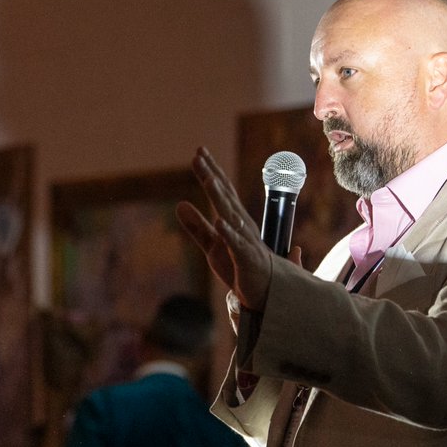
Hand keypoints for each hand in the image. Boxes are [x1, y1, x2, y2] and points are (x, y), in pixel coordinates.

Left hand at [176, 147, 276, 310]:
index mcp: (235, 221)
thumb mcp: (212, 246)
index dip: (211, 171)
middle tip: (199, 155)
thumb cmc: (241, 268)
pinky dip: (229, 234)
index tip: (200, 151)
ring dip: (221, 199)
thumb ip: (196, 226)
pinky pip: (237, 245)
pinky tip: (219, 222)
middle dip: (213, 176)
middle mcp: (243, 226)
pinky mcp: (247, 260)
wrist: (268, 294)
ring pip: (232, 216)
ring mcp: (246, 241)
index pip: (223, 192)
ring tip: (208, 181)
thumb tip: (179, 204)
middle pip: (226, 197)